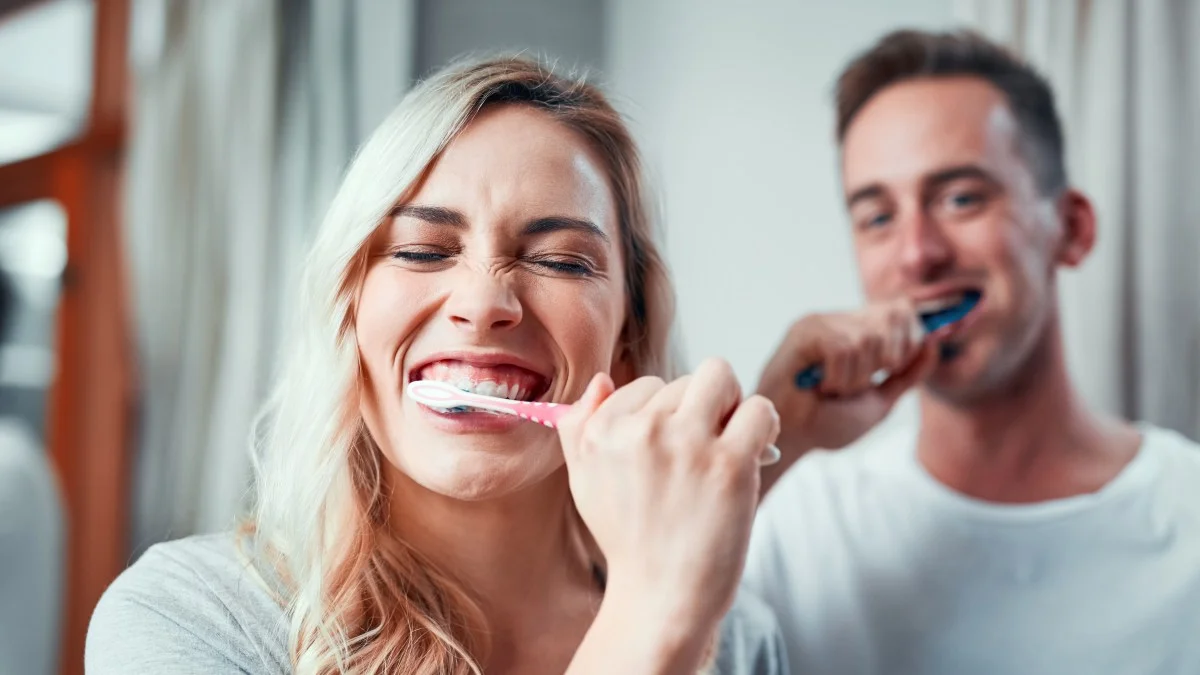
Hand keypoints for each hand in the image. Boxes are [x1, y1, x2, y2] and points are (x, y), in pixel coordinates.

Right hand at [557, 358, 780, 631]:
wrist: (660, 597)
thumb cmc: (630, 540)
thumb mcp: (585, 481)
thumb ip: (581, 426)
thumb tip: (602, 380)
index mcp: (602, 432)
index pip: (646, 385)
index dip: (667, 415)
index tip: (673, 450)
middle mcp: (641, 431)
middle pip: (686, 380)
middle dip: (700, 409)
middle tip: (704, 451)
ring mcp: (687, 445)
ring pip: (721, 378)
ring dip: (731, 405)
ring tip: (729, 444)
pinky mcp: (729, 464)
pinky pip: (758, 409)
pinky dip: (764, 424)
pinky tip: (754, 453)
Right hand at [757, 299, 937, 465]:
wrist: (792, 439)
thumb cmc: (828, 422)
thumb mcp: (880, 400)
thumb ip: (908, 374)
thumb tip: (935, 343)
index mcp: (859, 331)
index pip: (902, 310)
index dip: (914, 336)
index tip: (899, 367)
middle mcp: (842, 320)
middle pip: (893, 317)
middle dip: (887, 360)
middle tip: (860, 385)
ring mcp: (823, 322)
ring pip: (869, 339)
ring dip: (857, 379)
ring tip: (834, 391)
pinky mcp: (805, 331)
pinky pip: (843, 348)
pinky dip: (838, 378)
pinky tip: (820, 388)